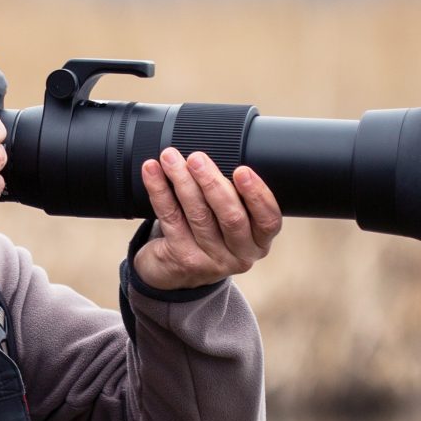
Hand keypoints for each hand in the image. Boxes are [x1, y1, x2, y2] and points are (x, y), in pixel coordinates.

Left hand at [132, 150, 282, 290]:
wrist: (175, 270)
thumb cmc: (209, 233)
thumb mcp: (231, 221)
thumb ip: (235, 195)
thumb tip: (222, 150)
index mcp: (259, 241)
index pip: (268, 219)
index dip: (257, 194)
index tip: (242, 170)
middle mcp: (241, 255)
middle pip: (231, 217)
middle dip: (212, 183)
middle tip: (196, 158)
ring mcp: (211, 261)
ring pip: (198, 216)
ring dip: (182, 181)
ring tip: (170, 158)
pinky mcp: (183, 260)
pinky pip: (171, 219)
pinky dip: (160, 191)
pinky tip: (152, 172)